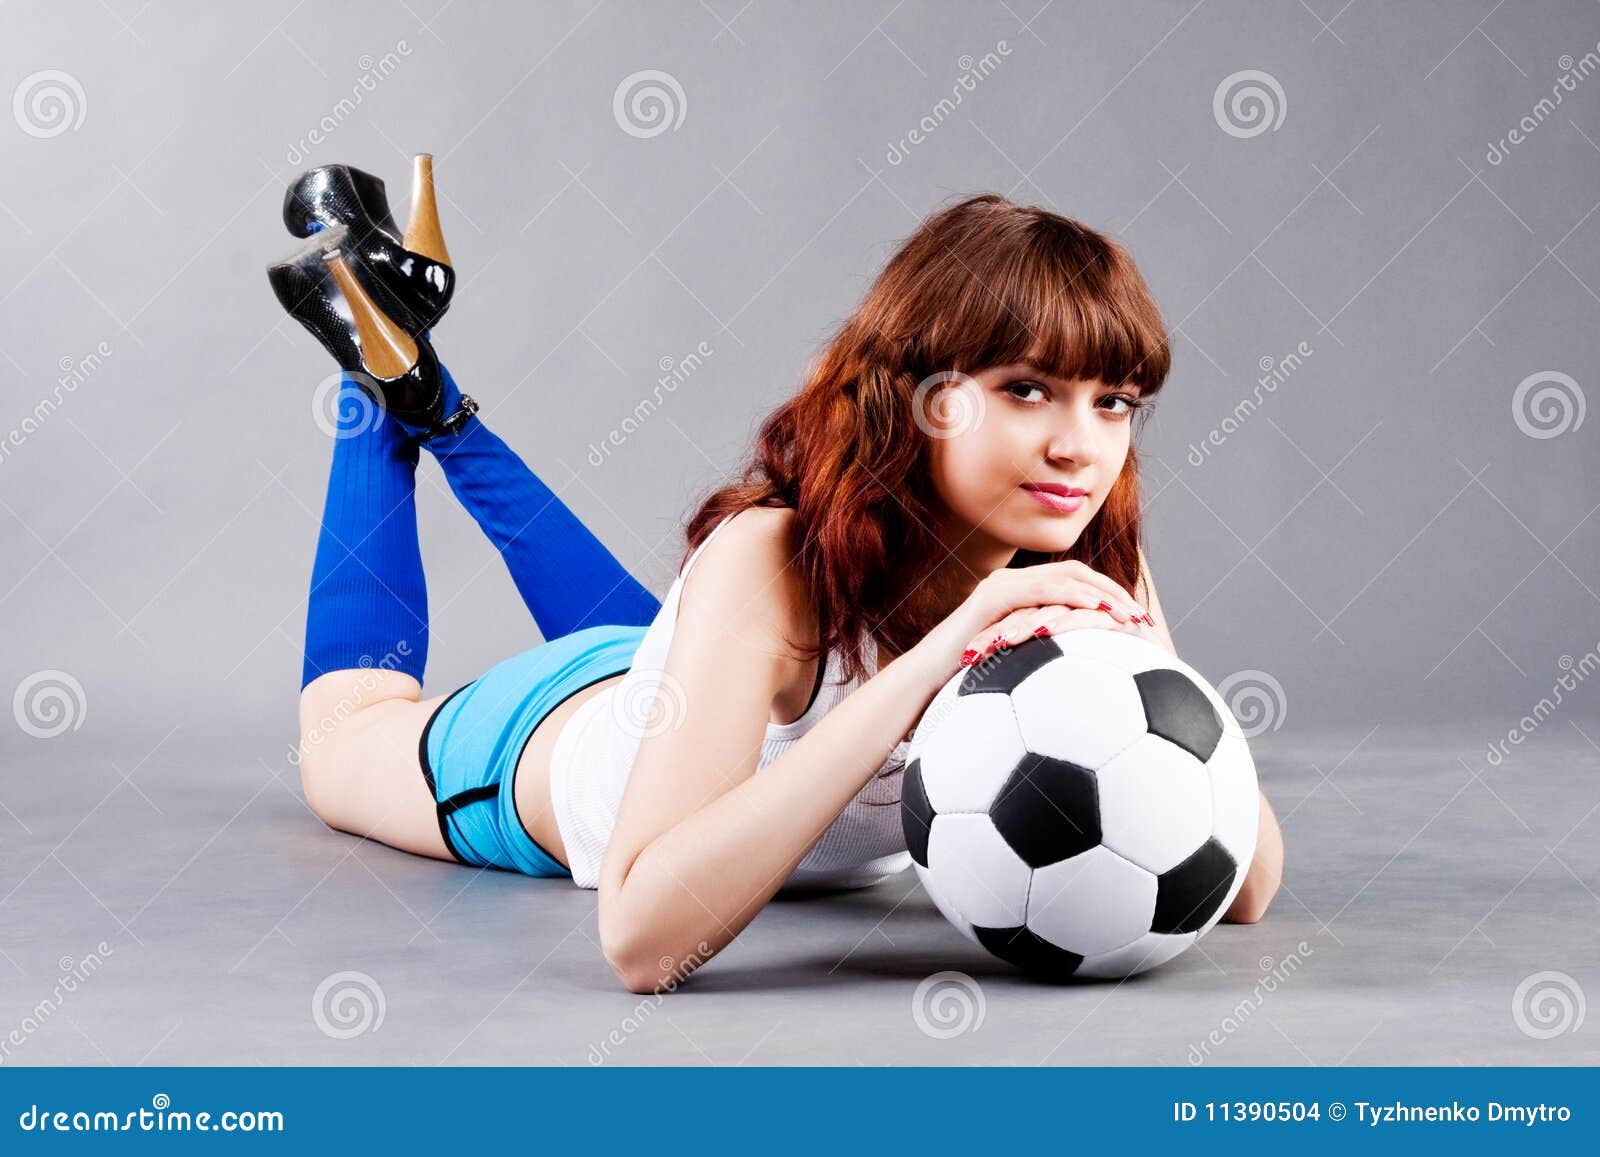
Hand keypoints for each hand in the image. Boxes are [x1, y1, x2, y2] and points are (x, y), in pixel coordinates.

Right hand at [904, 560, 1155, 691]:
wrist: (924, 686)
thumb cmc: (965, 688)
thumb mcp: (1013, 674)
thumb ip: (1041, 669)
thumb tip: (1076, 690)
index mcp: (1020, 598)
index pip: (1074, 586)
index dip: (1109, 599)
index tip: (1138, 624)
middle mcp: (1013, 584)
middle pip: (1077, 574)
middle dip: (1114, 593)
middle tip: (1142, 618)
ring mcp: (1003, 586)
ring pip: (1065, 577)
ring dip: (1102, 594)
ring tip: (1129, 617)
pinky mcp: (994, 596)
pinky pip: (1042, 589)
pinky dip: (1074, 597)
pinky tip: (1098, 615)